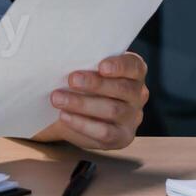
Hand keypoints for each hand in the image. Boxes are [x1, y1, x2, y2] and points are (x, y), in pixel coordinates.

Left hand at [33, 52, 147, 150]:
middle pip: (123, 88)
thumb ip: (84, 64)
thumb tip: (64, 58)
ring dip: (82, 103)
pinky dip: (82, 123)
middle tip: (71, 80)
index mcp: (133, 73)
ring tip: (58, 98)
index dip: (119, 65)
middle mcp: (137, 94)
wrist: (75, 114)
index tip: (101, 66)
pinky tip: (64, 116)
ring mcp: (132, 117)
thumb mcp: (85, 70)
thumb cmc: (82, 84)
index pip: (134, 66)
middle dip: (95, 84)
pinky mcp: (121, 137)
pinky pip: (105, 132)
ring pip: (112, 110)